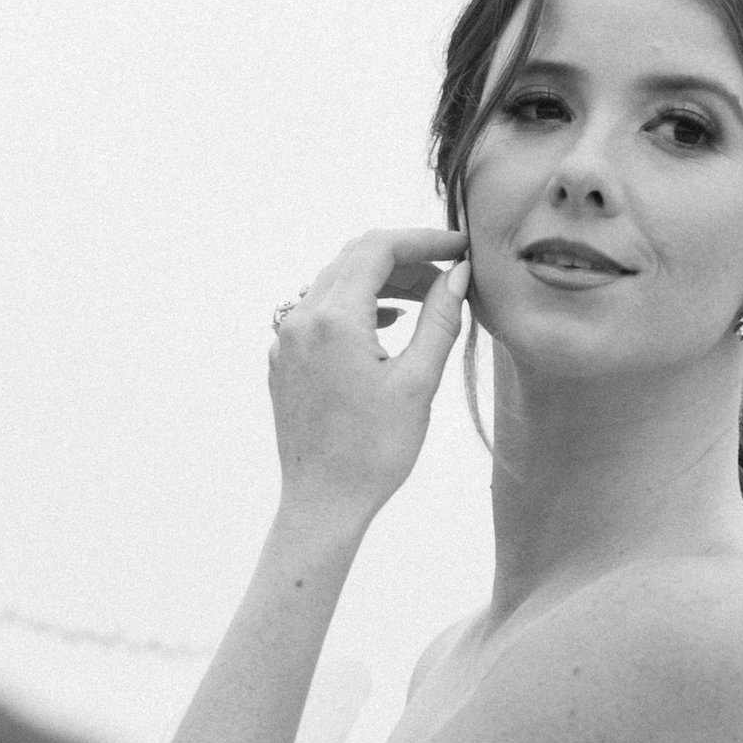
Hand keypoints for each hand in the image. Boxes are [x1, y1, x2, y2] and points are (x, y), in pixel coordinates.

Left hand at [268, 226, 469, 527]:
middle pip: (354, 258)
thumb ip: (439, 320)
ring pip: (335, 282)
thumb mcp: (417, 382)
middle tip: (447, 274)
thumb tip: (457, 275)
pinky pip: (318, 311)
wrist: (324, 502)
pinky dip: (355, 305)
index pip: (378, 248)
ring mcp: (286, 340)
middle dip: (404, 258)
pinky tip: (385, 324)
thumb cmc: (374, 451)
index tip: (459, 247)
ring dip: (380, 280)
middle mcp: (300, 320)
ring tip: (424, 299)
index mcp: (334, 320)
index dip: (423, 240)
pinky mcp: (283, 360)